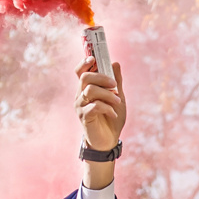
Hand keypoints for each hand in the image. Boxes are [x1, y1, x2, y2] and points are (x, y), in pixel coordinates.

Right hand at [77, 57, 126, 188]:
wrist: (109, 140)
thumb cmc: (112, 118)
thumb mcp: (118, 97)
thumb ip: (116, 81)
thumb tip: (115, 63)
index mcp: (86, 88)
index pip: (80, 71)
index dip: (85, 62)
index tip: (94, 58)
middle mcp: (80, 95)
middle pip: (85, 77)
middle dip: (103, 78)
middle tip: (115, 86)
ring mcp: (80, 106)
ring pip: (90, 90)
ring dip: (107, 94)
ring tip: (117, 102)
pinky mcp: (84, 116)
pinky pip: (94, 106)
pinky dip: (107, 108)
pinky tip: (113, 113)